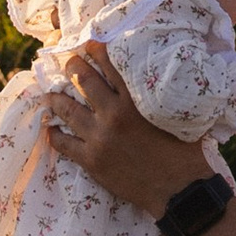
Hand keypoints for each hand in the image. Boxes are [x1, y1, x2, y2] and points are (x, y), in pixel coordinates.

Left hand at [46, 45, 201, 216]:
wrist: (178, 191)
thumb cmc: (186, 152)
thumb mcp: (179, 115)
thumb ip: (167, 95)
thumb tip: (168, 77)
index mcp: (135, 100)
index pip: (110, 65)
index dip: (96, 50)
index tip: (88, 43)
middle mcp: (113, 114)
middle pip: (84, 81)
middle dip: (71, 67)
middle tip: (66, 62)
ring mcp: (99, 138)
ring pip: (67, 110)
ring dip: (56, 99)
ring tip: (49, 94)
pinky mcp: (91, 160)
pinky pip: (64, 144)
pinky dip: (55, 134)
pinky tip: (50, 129)